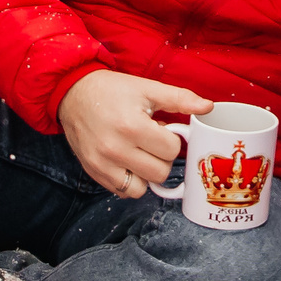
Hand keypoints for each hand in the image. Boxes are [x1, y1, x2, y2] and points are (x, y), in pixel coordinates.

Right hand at [57, 70, 211, 198]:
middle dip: (162, 157)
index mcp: (131, 126)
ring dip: (147, 173)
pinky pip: (123, 191)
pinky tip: (128, 162)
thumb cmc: (111, 90)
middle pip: (160, 172)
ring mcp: (102, 164)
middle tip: (151, 141)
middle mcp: (115, 149)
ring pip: (143, 188)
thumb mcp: (147, 88)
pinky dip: (130, 181)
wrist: (72, 93)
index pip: (171, 150)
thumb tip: (208, 107)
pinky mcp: (94, 172)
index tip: (162, 129)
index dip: (172, 139)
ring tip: (140, 153)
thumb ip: (180, 99)